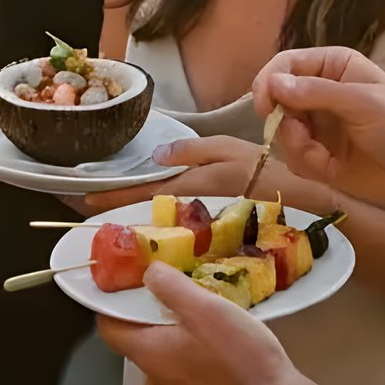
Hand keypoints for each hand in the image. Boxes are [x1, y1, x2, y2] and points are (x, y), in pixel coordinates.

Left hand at [78, 134, 265, 217]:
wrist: (298, 205)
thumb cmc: (264, 172)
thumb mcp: (226, 149)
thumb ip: (190, 152)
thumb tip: (156, 158)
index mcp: (189, 190)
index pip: (141, 196)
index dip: (112, 198)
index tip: (86, 199)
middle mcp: (189, 214)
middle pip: (144, 216)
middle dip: (118, 215)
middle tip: (92, 211)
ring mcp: (197, 229)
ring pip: (157, 227)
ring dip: (135, 222)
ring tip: (114, 217)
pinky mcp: (210, 235)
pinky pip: (175, 232)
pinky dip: (158, 227)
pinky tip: (151, 225)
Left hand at [100, 267, 350, 384]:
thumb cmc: (241, 357)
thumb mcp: (207, 309)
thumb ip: (171, 287)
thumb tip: (148, 273)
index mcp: (149, 356)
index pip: (109, 330)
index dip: (113, 307)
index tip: (129, 288)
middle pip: (143, 348)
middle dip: (159, 326)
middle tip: (189, 306)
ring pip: (168, 369)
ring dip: (182, 350)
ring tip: (214, 335)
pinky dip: (199, 374)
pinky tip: (227, 366)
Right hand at [251, 48, 384, 214]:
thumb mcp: (361, 102)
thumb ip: (315, 92)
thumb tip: (273, 83)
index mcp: (333, 66)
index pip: (286, 64)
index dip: (269, 82)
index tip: (264, 108)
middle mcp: (320, 92)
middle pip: (277, 100)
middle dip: (284, 121)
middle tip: (300, 135)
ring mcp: (319, 125)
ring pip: (282, 131)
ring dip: (298, 146)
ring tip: (324, 156)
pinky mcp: (320, 155)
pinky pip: (295, 158)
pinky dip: (309, 164)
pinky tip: (332, 168)